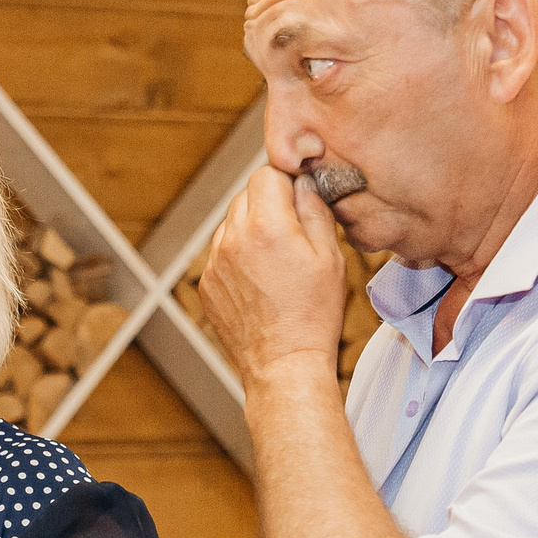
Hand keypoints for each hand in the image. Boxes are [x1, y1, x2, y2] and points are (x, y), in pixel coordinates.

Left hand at [198, 167, 346, 384]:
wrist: (283, 363)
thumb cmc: (312, 315)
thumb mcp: (330, 257)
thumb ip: (315, 211)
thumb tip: (305, 185)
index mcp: (266, 227)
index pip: (266, 173)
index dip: (286, 180)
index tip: (298, 196)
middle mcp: (233, 239)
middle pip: (245, 195)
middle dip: (269, 203)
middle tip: (292, 229)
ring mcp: (214, 262)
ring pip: (231, 223)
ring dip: (252, 228)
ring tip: (276, 259)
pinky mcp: (207, 283)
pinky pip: (221, 252)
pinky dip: (238, 255)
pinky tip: (260, 279)